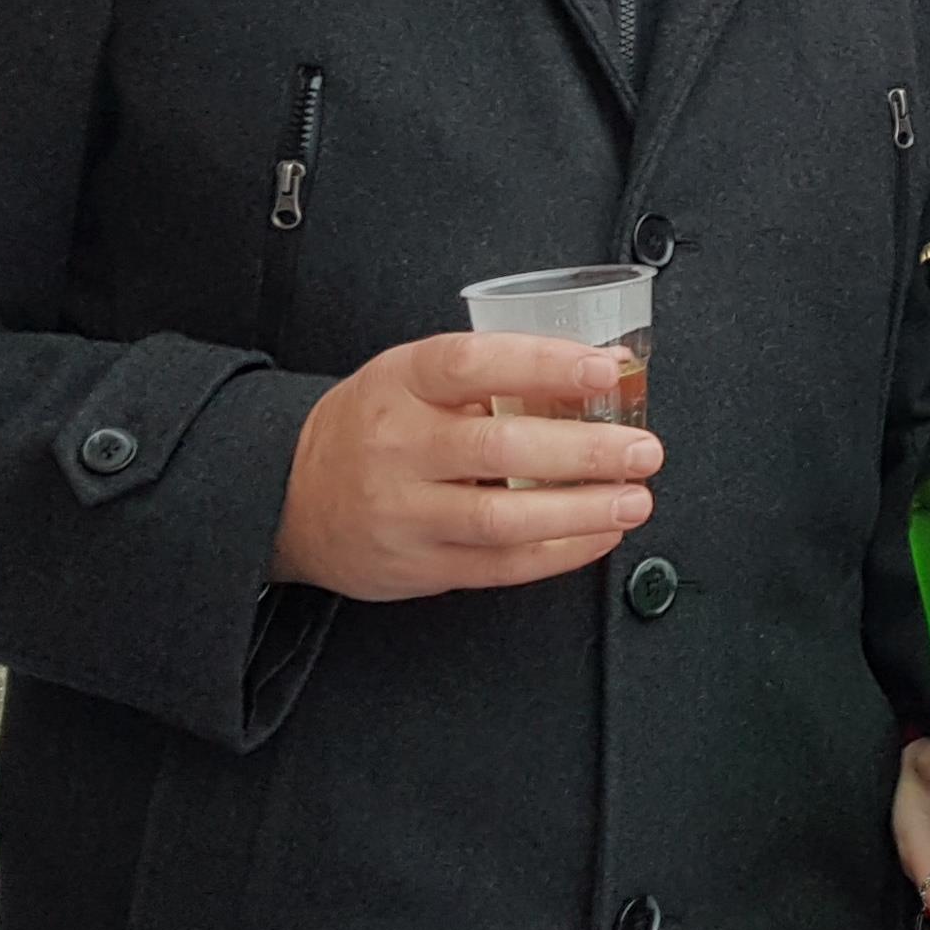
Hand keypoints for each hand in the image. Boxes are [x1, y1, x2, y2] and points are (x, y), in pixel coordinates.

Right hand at [267, 333, 659, 598]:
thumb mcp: (411, 378)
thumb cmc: (371, 427)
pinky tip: (596, 535)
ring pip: (502, 517)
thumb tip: (602, 370)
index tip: (604, 371)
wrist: (287, 495)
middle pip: (499, 446)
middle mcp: (398, 445)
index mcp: (401, 382)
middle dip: (584, 451)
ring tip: (633, 499)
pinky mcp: (416, 566)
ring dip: (581, 511)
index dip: (545, 365)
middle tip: (642, 449)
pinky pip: (498, 565)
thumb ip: (494, 373)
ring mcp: (403, 511)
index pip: (475, 363)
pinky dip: (558, 553)